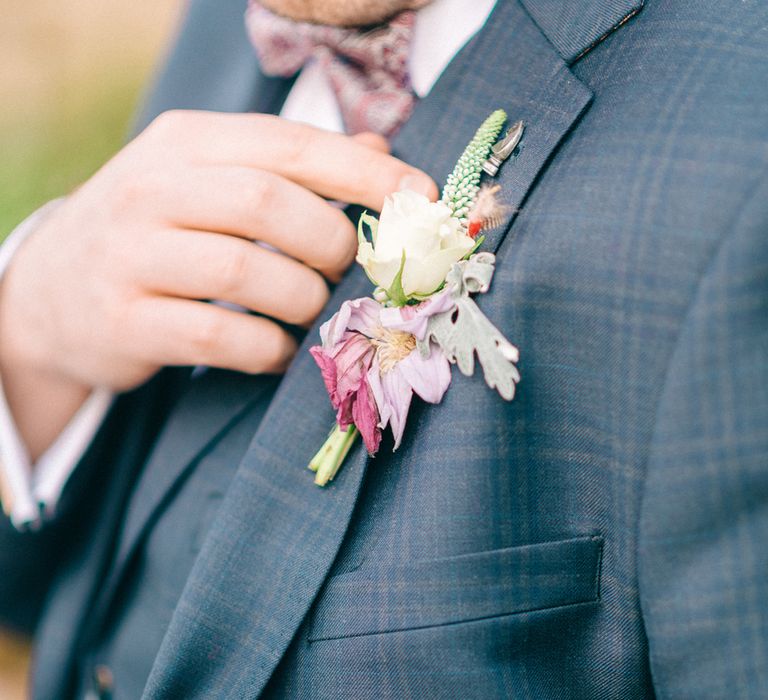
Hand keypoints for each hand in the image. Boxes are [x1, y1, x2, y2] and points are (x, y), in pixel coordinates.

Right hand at [0, 111, 436, 456]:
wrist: (53, 294)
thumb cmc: (158, 232)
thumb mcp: (211, 179)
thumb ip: (294, 165)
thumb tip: (380, 151)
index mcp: (187, 143)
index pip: (291, 145)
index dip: (366, 172)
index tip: (421, 199)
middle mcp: (152, 189)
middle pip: (270, 206)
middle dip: (333, 244)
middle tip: (352, 271)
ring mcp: (130, 256)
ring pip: (245, 273)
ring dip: (304, 300)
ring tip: (316, 310)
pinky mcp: (124, 322)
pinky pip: (218, 337)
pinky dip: (268, 349)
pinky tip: (280, 351)